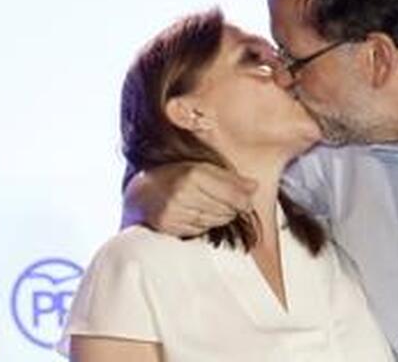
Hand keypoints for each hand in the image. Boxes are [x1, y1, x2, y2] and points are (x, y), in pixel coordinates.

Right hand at [122, 162, 257, 237]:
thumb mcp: (202, 167)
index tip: (247, 201)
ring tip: (215, 208)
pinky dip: (205, 224)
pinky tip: (200, 214)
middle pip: (225, 210)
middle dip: (233, 209)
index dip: (244, 200)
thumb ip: (229, 177)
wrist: (142, 191)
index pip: (232, 195)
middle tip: (232, 205)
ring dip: (220, 217)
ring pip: (214, 221)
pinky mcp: (169, 226)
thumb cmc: (176, 176)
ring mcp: (174, 212)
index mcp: (193, 174)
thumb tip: (255, 187)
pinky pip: (200, 229)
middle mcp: (182, 193)